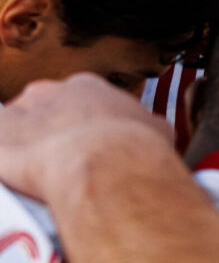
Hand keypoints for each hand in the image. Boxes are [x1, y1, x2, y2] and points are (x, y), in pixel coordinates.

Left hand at [0, 74, 172, 201]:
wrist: (107, 168)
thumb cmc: (136, 151)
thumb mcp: (159, 130)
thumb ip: (147, 127)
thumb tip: (153, 134)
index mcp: (89, 88)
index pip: (81, 101)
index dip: (87, 124)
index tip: (94, 142)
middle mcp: (51, 93)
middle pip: (45, 108)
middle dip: (54, 130)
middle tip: (67, 157)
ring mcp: (20, 115)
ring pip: (15, 126)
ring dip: (26, 144)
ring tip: (42, 171)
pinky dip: (6, 161)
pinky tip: (18, 174)